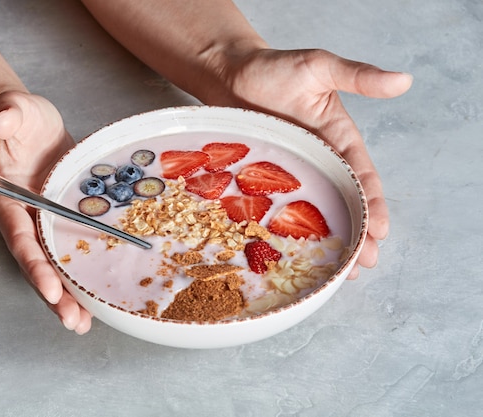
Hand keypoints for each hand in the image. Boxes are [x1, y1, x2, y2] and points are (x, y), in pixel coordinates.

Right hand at [0, 91, 92, 333]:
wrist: (32, 124)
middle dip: (53, 294)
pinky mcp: (65, 220)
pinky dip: (82, 273)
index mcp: (7, 199)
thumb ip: (7, 112)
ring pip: (54, 264)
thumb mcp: (14, 109)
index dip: (33, 264)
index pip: (20, 236)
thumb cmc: (18, 117)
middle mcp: (25, 218)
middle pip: (37, 262)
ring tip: (82, 324)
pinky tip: (97, 295)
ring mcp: (45, 222)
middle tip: (72, 322)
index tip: (50, 289)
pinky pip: (73, 250)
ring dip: (68, 294)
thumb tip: (2, 117)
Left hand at [208, 49, 412, 277]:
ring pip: (314, 211)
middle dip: (357, 233)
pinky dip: (287, 230)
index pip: (363, 177)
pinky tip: (291, 252)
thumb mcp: (320, 67)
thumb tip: (403, 80)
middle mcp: (319, 161)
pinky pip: (277, 207)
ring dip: (328, 239)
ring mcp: (291, 173)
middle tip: (362, 265)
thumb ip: (358, 76)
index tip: (380, 231)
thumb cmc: (275, 68)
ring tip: (338, 271)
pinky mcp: (263, 178)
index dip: (373, 205)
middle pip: (343, 202)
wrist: (229, 72)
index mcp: (339, 140)